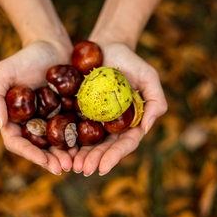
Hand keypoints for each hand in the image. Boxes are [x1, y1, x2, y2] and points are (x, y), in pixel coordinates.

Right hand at [0, 41, 76, 174]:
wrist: (52, 46)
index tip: (44, 162)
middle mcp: (33, 122)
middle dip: (51, 160)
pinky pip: (72, 130)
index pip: (18, 142)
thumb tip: (1, 124)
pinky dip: (78, 141)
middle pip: (39, 148)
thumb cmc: (26, 57)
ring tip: (77, 163)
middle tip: (65, 168)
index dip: (30, 154)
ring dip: (65, 155)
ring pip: (56, 143)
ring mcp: (51, 119)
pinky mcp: (67, 113)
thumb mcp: (4, 71)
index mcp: (15, 118)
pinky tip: (87, 147)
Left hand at [73, 42, 167, 175]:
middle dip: (94, 159)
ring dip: (80, 154)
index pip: (124, 144)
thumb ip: (155, 101)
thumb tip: (145, 128)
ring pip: (88, 140)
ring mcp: (95, 118)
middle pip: (104, 146)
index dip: (114, 157)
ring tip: (71, 164)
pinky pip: (74, 125)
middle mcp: (112, 123)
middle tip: (82, 169)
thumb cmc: (131, 61)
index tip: (102, 169)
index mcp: (130, 121)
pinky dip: (69, 137)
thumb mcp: (149, 77)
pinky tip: (61, 146)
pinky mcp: (80, 109)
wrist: (107, 47)